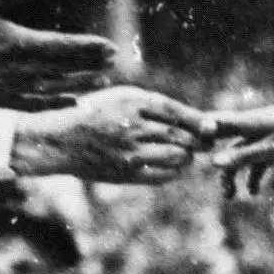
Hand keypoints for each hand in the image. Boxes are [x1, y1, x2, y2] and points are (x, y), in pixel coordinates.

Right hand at [0, 0, 116, 107]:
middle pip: (65, 68)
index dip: (90, 48)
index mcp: (17, 43)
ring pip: (54, 88)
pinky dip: (56, 104)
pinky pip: (35, 104)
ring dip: (80, 84)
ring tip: (102, 81)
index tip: (111, 48)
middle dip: (91, 64)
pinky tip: (71, 103)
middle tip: (114, 60)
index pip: (64, 47)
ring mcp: (10, 88)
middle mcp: (18, 69)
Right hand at [16, 88, 213, 182]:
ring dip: (186, 156)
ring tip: (187, 153)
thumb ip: (152, 105)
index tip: (212, 127)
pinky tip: (174, 166)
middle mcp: (133, 126)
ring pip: (175, 155)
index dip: (197, 120)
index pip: (174, 111)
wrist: (61, 140)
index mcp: (131, 102)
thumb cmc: (94, 114)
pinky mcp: (127, 173)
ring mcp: (130, 152)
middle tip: (205, 143)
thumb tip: (193, 118)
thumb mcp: (120, 98)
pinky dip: (174, 171)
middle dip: (196, 141)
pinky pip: (162, 175)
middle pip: (179, 135)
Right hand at [206, 97, 273, 195]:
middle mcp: (255, 125)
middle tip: (213, 188)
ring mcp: (268, 134)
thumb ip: (245, 156)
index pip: (215, 125)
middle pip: (227, 144)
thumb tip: (214, 163)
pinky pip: (260, 159)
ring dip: (236, 174)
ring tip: (231, 197)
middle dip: (218, 166)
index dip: (198, 135)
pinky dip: (255, 174)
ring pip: (243, 154)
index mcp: (250, 121)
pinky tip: (255, 192)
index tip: (182, 149)